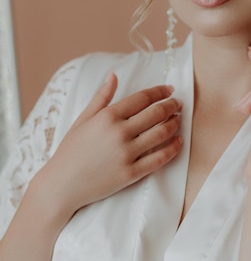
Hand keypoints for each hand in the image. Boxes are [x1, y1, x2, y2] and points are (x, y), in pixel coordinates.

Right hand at [36, 73, 182, 218]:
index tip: (169, 90)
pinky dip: (173, 149)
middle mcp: (119, 132)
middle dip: (171, 106)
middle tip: (178, 104)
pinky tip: (178, 142)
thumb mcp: (83, 119)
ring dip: (175, 124)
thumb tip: (113, 76)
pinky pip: (159, 159)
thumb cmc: (71, 150)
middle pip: (156, 114)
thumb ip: (101, 97)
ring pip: (161, 134)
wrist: (62, 184)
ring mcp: (126, 153)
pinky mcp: (131, 173)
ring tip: (179, 120)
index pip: (142, 98)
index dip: (159, 92)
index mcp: (107, 116)